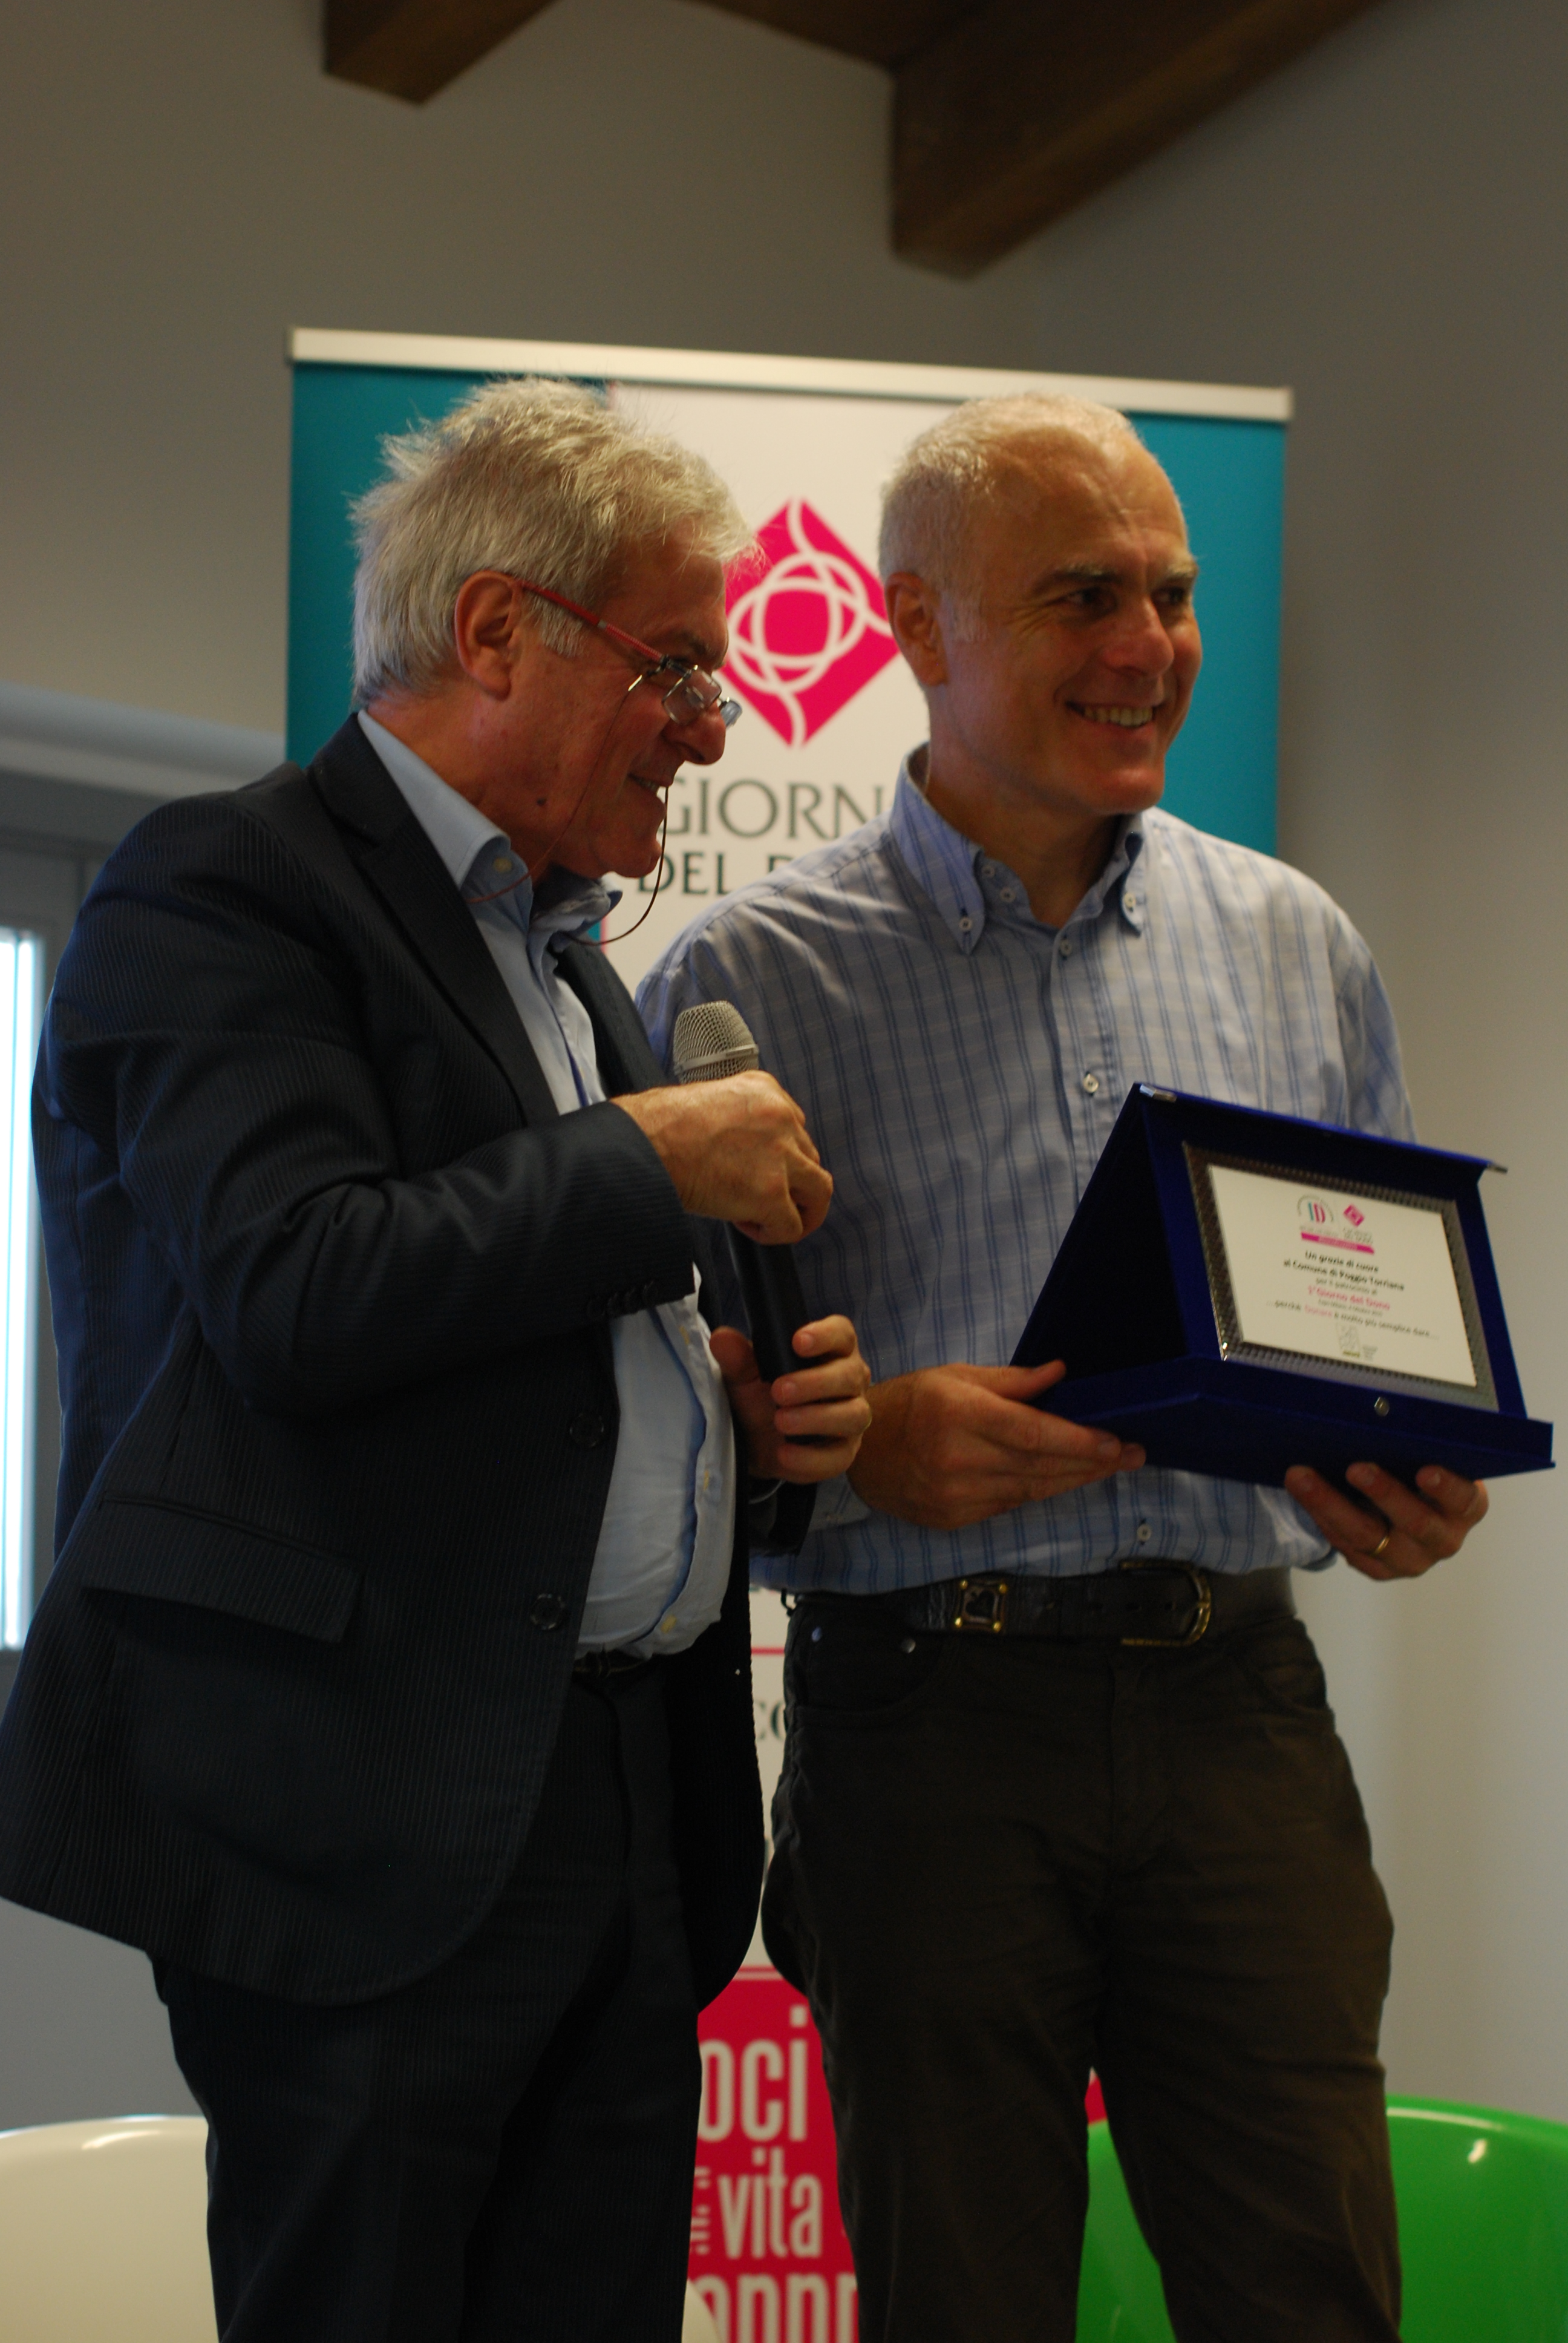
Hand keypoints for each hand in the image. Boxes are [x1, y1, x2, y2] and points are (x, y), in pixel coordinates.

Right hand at [612, 1071, 831, 1243]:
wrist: (644, 1143)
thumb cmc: (658, 1127)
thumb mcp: (708, 1103)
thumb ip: (736, 1121)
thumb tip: (739, 1152)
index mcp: (763, 1091)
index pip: (794, 1126)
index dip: (778, 1155)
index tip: (758, 1169)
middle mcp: (779, 1118)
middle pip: (809, 1157)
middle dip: (789, 1181)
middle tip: (762, 1197)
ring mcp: (780, 1156)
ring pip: (818, 1190)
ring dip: (800, 1209)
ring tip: (776, 1220)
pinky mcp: (770, 1192)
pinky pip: (792, 1225)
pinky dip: (775, 1233)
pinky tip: (749, 1227)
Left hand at [711, 1315, 872, 1483]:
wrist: (756, 1441)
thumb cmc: (760, 1395)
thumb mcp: (744, 1376)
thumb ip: (737, 1358)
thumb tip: (722, 1339)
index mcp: (831, 1351)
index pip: (841, 1334)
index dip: (825, 1335)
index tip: (798, 1341)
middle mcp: (850, 1381)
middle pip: (850, 1375)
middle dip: (815, 1382)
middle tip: (779, 1390)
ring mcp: (851, 1416)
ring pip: (853, 1414)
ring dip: (817, 1418)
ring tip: (781, 1421)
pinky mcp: (844, 1451)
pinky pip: (838, 1456)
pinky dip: (811, 1457)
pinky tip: (784, 1452)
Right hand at [846, 1358, 1144, 1529]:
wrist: (859, 1449)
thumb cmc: (909, 1403)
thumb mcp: (955, 1376)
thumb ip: (1011, 1380)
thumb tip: (1060, 1374)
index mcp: (958, 1413)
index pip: (1033, 1433)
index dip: (1079, 1441)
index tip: (1117, 1443)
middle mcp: (955, 1457)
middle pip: (1040, 1466)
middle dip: (1091, 1462)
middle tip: (1131, 1456)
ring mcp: (953, 1493)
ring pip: (1030, 1490)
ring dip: (1073, 1480)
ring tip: (1107, 1468)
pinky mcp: (952, 1517)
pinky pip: (1009, 1505)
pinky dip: (1038, 1491)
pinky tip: (1061, 1479)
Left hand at [1283, 1460, 1487, 1580]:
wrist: (1404, 1506)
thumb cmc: (1418, 1471)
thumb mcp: (1428, 1458)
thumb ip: (1417, 1445)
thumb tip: (1378, 1410)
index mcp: (1465, 1506)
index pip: (1463, 1498)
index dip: (1446, 1487)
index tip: (1425, 1472)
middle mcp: (1443, 1538)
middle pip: (1414, 1522)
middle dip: (1384, 1493)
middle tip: (1356, 1468)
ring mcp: (1410, 1558)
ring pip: (1367, 1536)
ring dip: (1331, 1504)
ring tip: (1304, 1477)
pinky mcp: (1377, 1568)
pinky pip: (1345, 1545)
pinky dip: (1320, 1516)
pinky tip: (1302, 1492)